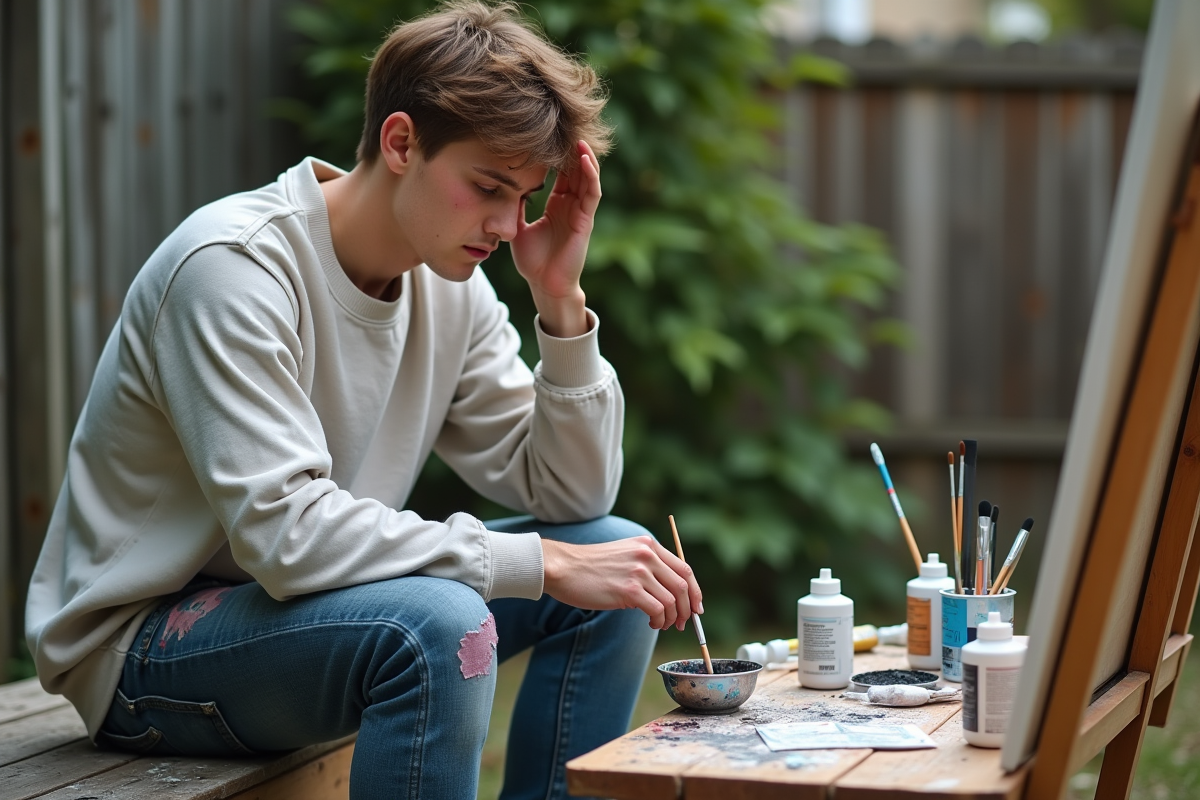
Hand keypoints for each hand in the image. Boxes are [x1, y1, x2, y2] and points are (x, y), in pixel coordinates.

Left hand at [510, 141, 600, 337]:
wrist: (544, 285)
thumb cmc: (533, 262)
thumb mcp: (518, 228)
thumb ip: (515, 207)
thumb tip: (503, 186)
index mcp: (557, 206)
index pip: (561, 174)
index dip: (557, 155)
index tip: (548, 135)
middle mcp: (571, 207)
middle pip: (576, 171)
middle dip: (573, 151)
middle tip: (567, 128)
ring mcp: (581, 213)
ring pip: (588, 178)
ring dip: (585, 158)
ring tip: (579, 137)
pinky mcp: (586, 221)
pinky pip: (592, 194)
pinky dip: (590, 175)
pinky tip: (584, 159)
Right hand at [541, 536, 704, 629]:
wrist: (562, 567)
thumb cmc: (590, 567)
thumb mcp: (624, 555)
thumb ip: (646, 566)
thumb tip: (671, 594)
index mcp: (648, 545)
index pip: (685, 569)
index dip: (695, 591)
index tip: (696, 608)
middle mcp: (647, 555)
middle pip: (683, 585)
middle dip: (688, 609)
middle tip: (682, 623)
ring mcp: (638, 571)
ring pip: (672, 601)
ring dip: (672, 618)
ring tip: (661, 625)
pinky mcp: (629, 590)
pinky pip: (658, 610)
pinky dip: (659, 621)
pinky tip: (651, 623)